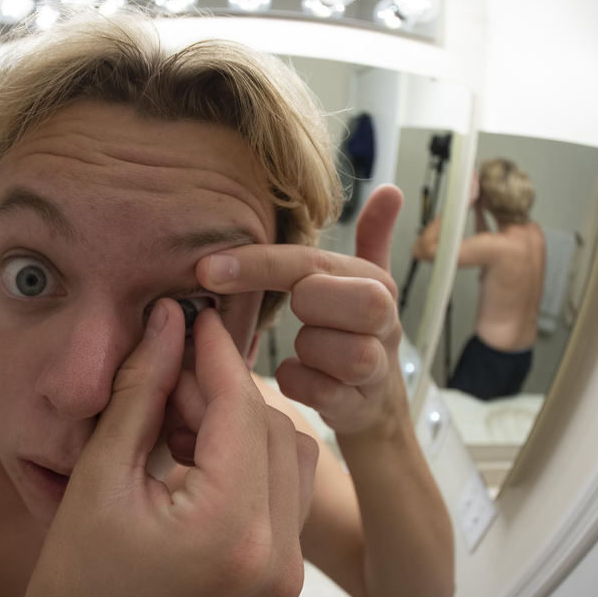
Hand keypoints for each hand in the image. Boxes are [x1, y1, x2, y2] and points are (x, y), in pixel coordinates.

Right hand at [22, 300, 316, 596]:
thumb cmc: (77, 574)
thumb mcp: (100, 473)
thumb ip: (142, 390)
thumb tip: (170, 322)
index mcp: (227, 533)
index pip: (242, 411)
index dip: (217, 357)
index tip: (195, 319)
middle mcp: (274, 557)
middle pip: (273, 428)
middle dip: (223, 391)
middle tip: (170, 376)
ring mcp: (285, 571)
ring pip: (289, 451)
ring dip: (240, 423)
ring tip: (177, 423)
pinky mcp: (282, 573)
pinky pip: (286, 486)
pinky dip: (249, 456)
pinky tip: (197, 454)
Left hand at [196, 184, 406, 435]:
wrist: (376, 403)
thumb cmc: (353, 332)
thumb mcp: (362, 282)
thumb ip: (370, 236)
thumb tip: (390, 189)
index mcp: (377, 283)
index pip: (313, 263)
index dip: (259, 264)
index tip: (206, 269)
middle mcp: (386, 322)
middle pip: (346, 300)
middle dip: (309, 304)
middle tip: (297, 313)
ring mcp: (377, 367)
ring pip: (342, 352)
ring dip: (308, 350)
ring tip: (306, 350)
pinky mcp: (359, 406)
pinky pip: (320, 394)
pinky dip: (300, 384)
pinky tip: (300, 376)